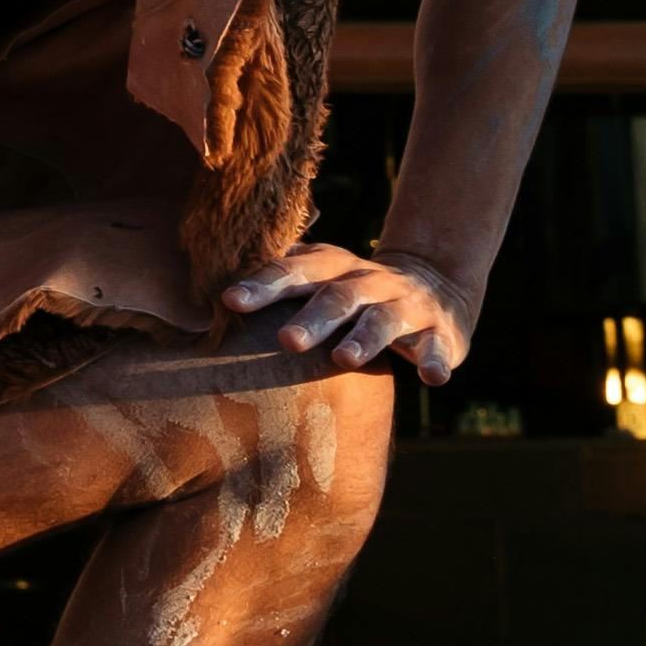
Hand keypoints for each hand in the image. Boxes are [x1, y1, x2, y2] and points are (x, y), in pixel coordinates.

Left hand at [222, 242, 474, 385]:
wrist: (435, 286)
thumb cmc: (351, 291)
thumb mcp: (318, 278)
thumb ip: (276, 279)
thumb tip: (206, 291)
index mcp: (331, 268)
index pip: (293, 272)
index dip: (263, 284)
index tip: (230, 301)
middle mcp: (368, 282)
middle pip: (337, 297)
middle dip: (312, 318)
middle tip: (285, 341)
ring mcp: (406, 305)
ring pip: (384, 319)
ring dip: (365, 338)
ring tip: (343, 360)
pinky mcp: (440, 332)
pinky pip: (438, 347)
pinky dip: (436, 360)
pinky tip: (433, 378)